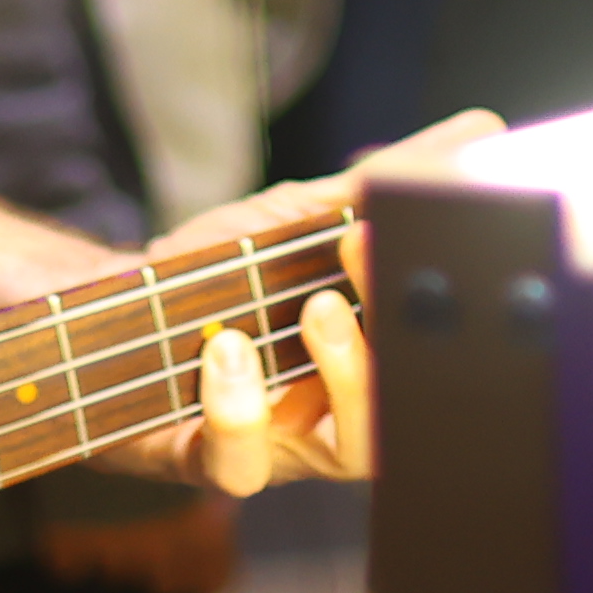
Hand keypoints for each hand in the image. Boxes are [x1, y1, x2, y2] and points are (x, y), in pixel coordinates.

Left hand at [129, 113, 497, 494]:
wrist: (116, 313)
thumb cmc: (219, 276)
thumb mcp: (296, 218)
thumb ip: (375, 185)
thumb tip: (477, 128)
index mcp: (378, 355)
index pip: (441, 349)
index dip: (450, 306)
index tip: (426, 231)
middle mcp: (345, 412)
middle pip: (422, 404)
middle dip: (412, 338)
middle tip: (378, 266)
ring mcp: (287, 446)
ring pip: (353, 451)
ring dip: (349, 376)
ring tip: (316, 308)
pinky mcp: (214, 460)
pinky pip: (243, 464)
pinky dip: (240, 409)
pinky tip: (226, 350)